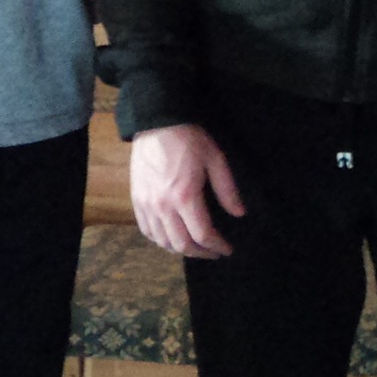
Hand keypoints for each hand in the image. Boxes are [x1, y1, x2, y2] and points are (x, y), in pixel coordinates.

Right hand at [130, 122, 245, 259]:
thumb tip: (239, 213)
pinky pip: (147, 231)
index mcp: (185, 196)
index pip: (203, 234)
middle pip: (182, 244)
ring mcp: (147, 205)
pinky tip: (171, 238)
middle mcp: (163, 206)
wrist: (156, 123)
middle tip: (214, 252)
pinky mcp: (137, 200)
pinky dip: (160, 240)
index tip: (227, 249)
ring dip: (181, 250)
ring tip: (196, 247)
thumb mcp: (215, 159)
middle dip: (201, 253)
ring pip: (162, 241)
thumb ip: (227, 189)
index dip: (217, 246)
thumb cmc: (188, 139)